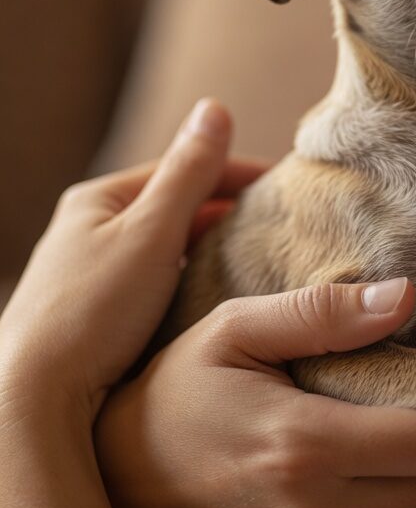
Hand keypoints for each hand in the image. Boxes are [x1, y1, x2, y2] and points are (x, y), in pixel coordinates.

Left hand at [0, 98, 263, 425]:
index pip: (182, 168)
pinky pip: (158, 285)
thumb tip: (215, 107)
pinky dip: (192, 283)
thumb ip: (188, 173)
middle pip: (176, 209)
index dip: (237, 173)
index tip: (290, 186)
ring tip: (262, 263)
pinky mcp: (96, 318)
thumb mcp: (150, 233)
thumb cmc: (90, 312)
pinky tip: (217, 302)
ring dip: (211, 250)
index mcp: (98, 200)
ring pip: (168, 250)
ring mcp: (91, 276)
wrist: (33, 400)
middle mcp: (89, 232)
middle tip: (285, 227)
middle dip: (229, 212)